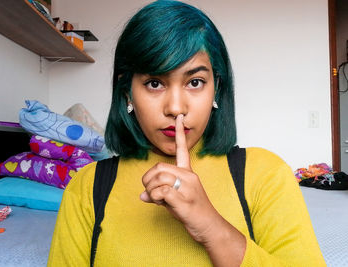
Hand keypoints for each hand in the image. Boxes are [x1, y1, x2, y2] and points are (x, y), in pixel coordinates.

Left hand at [140, 114, 220, 243]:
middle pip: (160, 167)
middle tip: (149, 191)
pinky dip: (155, 198)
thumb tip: (142, 196)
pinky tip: (161, 204)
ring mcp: (188, 188)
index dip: (180, 133)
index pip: (183, 149)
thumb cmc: (192, 212)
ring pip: (159, 179)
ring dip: (150, 191)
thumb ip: (159, 193)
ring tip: (156, 200)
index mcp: (188, 173)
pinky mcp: (184, 200)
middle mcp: (189, 177)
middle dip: (148, 179)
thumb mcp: (175, 199)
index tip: (179, 117)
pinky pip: (161, 192)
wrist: (209, 227)